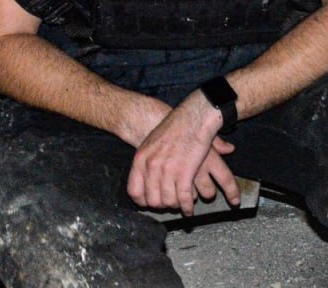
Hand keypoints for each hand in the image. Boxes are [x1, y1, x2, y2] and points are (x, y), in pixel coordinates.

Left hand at [126, 92, 241, 216]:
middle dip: (162, 206)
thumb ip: (147, 162)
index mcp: (141, 159)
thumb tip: (146, 178)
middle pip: (153, 201)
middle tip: (169, 206)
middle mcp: (152, 167)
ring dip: (176, 207)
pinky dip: (188, 207)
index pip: (135, 191)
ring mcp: (168, 171)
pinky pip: (184, 199)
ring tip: (180, 207)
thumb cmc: (173, 128)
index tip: (151, 204)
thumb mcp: (151, 143)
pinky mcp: (185, 173)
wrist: (192, 118)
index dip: (143, 202)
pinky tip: (189, 209)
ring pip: (169, 202)